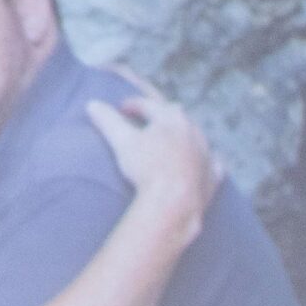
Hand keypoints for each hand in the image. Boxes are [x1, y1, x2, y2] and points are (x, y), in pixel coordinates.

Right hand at [86, 77, 220, 239]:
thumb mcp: (122, 142)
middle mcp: (192, 130)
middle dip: (162, 115)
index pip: (149, 105)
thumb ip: (108, 122)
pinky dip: (206, 162)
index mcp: (170, 118)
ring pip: (196, 136)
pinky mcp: (212, 176)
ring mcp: (205, 153)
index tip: (122, 108)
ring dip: (184, 136)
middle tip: (149, 121)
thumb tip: (92, 104)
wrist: (174, 201)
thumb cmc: (147, 168)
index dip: (133, 105)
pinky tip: (204, 164)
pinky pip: (213, 165)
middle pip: (177, 115)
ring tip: (173, 142)